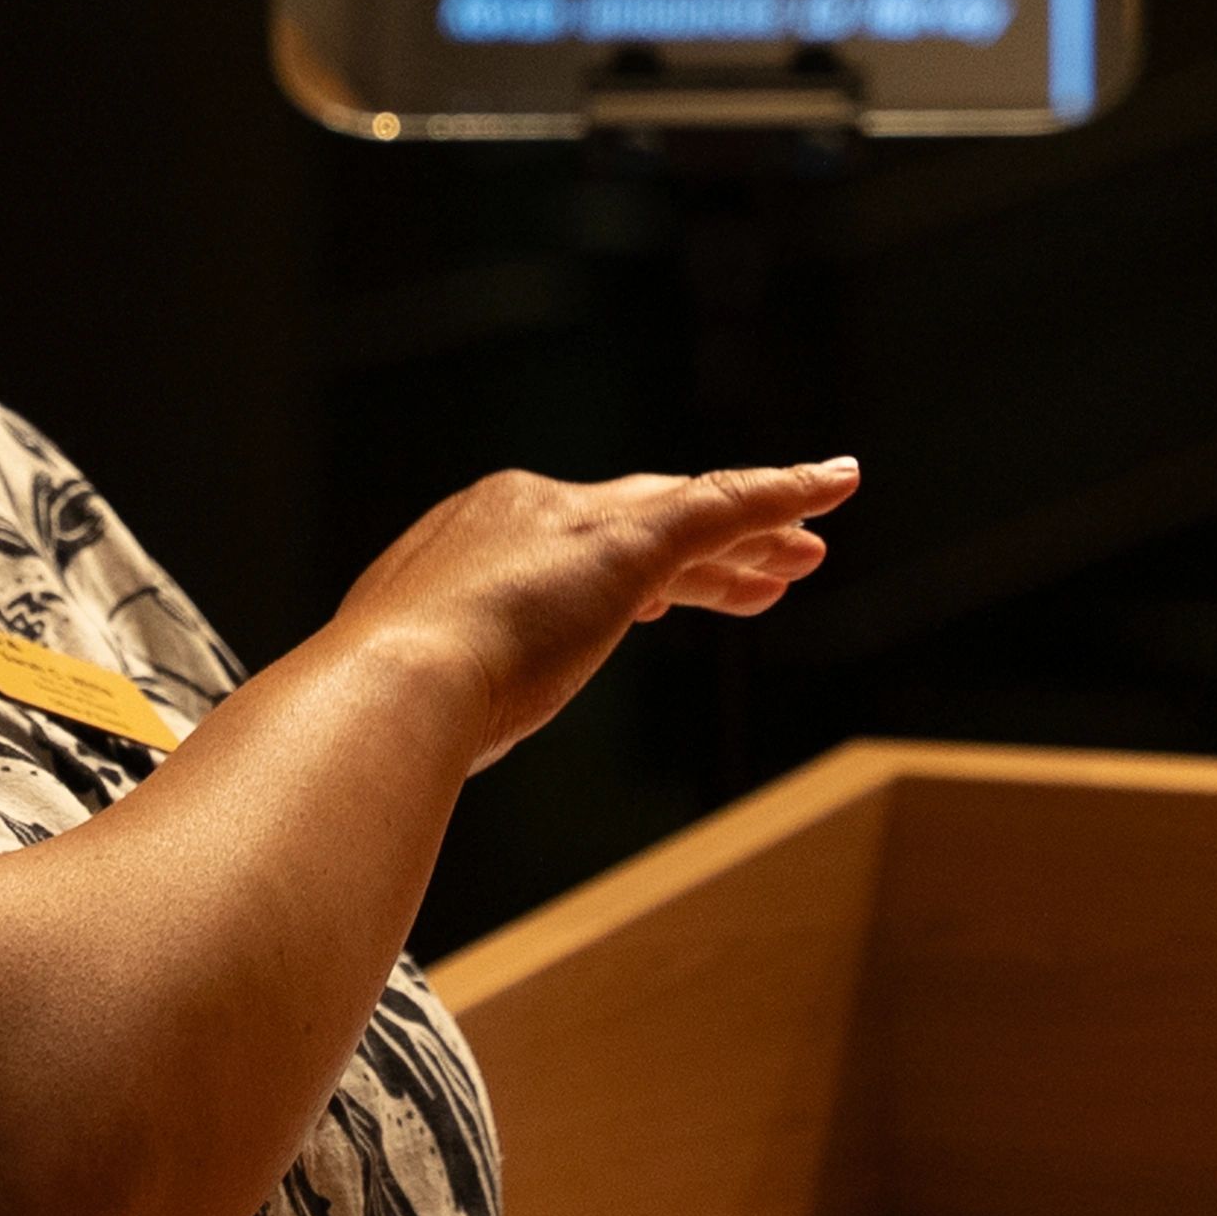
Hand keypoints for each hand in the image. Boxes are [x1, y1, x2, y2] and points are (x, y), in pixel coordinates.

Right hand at [333, 459, 858, 772]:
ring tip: (806, 553)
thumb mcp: (416, 686)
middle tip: (764, 568)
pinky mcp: (625, 542)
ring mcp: (573, 519)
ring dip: (752, 536)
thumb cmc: (383, 710)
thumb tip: (447, 729)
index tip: (666, 600)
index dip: (631, 570)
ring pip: (686, 516)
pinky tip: (833, 486)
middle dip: (702, 547)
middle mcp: (522, 507)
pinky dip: (782, 490)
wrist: (388, 688)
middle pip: (636, 517)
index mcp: (466, 534)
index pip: (569, 539)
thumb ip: (446, 688)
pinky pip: (721, 504)